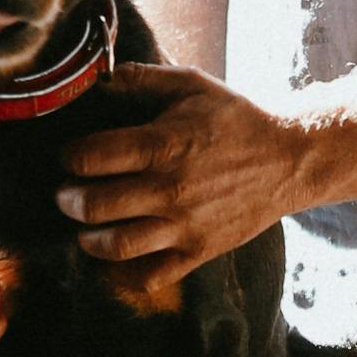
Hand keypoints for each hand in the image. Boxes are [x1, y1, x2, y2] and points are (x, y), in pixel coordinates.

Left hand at [53, 65, 303, 301]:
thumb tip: (96, 79)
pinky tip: (116, 258)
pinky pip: (150, 277)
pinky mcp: (199, 251)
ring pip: (116, 245)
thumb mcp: (191, 85)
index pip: (91, 157)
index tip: (68, 156)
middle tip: (67, 194)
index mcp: (163, 144)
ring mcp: (184, 225)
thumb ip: (141, 79)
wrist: (289, 160)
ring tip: (85, 228)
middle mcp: (170, 188)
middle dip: (68, 200)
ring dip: (88, 239)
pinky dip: (124, 275)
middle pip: (94, 205)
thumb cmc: (235, 119)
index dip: (69, 157)